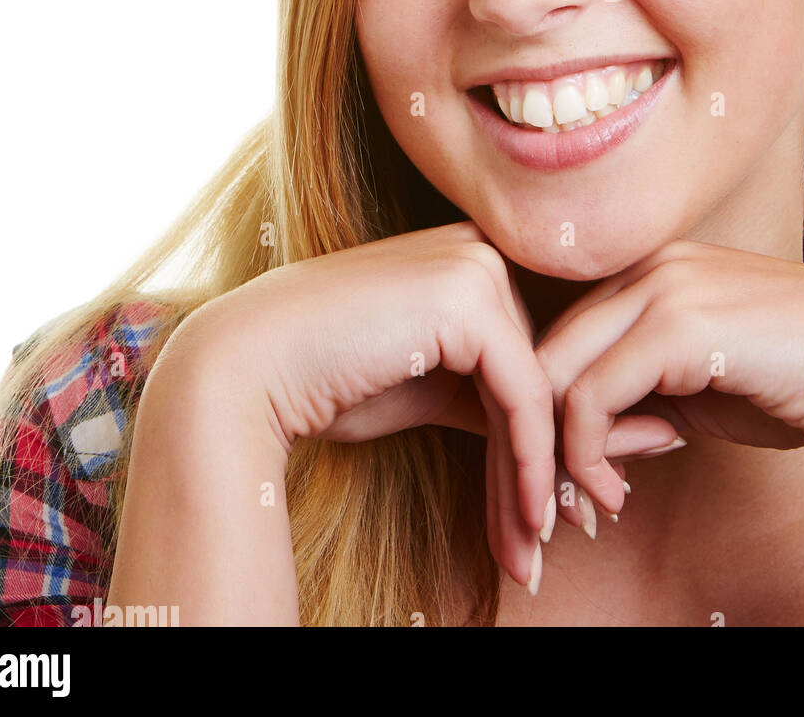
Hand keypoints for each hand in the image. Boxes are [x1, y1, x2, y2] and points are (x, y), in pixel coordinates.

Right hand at [186, 220, 674, 588]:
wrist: (247, 368)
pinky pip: (522, 399)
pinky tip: (525, 522)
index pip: (529, 352)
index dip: (543, 434)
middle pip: (540, 373)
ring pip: (537, 392)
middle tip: (557, 538)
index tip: (557, 504)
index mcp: (471, 255)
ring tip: (533, 554)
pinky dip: (527, 467)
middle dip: (546, 465)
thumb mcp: (425, 384)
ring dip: (536, 482)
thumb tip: (545, 442)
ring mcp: (477, 267)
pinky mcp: (470, 301)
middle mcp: (482, 248)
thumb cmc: (326, 378)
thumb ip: (484, 392)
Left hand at [532, 237, 803, 513]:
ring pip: (555, 373)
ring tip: (593, 505)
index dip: (556, 411)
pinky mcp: (675, 325)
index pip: (568, 335)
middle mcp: (653, 265)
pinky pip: (588, 397)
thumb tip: (590, 437)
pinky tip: (618, 491)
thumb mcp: (708, 390)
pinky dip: (587, 457)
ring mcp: (663, 287)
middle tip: (564, 504)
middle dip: (542, 435)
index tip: (580, 477)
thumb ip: (647, 396)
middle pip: (547, 351)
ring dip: (560, 454)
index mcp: (659, 269)